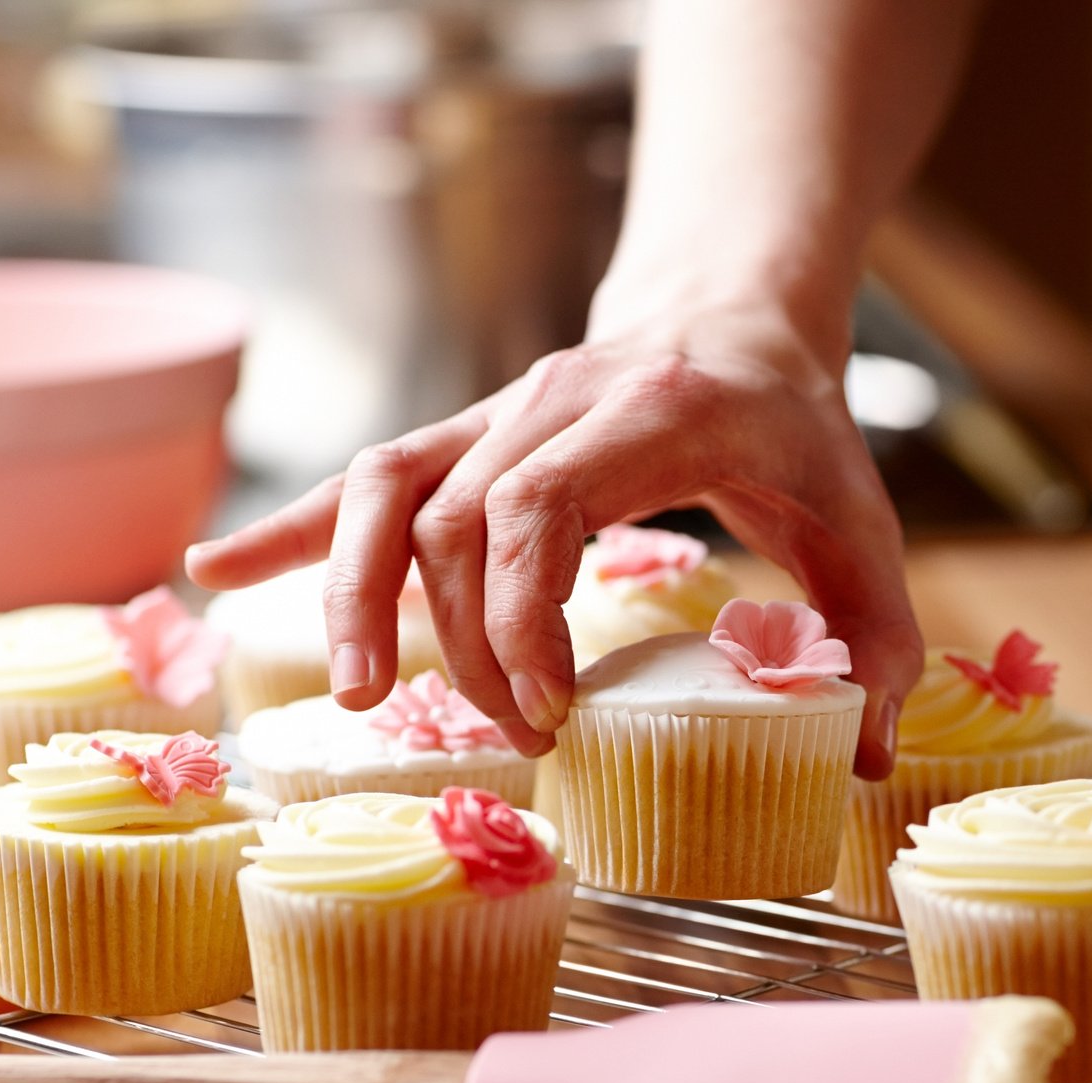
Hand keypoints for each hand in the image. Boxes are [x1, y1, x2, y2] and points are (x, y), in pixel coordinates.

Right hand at [186, 303, 921, 775]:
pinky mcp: (460, 434)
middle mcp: (554, 399)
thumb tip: (864, 760)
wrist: (735, 313)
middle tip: (511, 736)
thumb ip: (878, 636)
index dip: (519, 613)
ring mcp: (494, 410)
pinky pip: (359, 479)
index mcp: (651, 412)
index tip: (547, 708)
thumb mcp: (863, 524)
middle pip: (453, 516)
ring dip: (348, 592)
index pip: (538, 505)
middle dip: (461, 640)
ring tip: (350, 694)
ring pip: (383, 487)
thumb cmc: (797, 430)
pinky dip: (287, 532)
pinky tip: (212, 576)